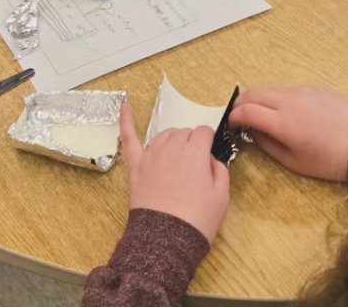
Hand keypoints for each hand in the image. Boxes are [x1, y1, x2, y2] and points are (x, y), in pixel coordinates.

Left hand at [119, 103, 229, 244]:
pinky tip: (125, 105)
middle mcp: (172, 146)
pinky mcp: (136, 166)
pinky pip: (129, 138)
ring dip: (173, 141)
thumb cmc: (197, 219)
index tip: (209, 156)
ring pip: (165, 135)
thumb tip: (211, 158)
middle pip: (184, 133)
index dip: (208, 143)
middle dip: (192, 144)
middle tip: (195, 168)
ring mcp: (152, 155)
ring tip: (177, 158)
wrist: (166, 241)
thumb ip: (220, 169)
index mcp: (195, 151)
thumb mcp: (222, 196)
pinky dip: (126, 120)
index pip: (204, 133)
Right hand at [229, 85, 347, 180]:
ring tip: (258, 113)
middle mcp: (288, 100)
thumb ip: (268, 145)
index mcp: (283, 122)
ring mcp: (301, 90)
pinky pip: (285, 88)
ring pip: (268, 88)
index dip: (233, 117)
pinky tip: (282, 111)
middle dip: (240, 103)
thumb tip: (252, 131)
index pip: (247, 111)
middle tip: (239, 117)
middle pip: (253, 92)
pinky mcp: (312, 86)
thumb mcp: (294, 162)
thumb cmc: (328, 160)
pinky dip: (275, 97)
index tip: (231, 125)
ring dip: (257, 98)